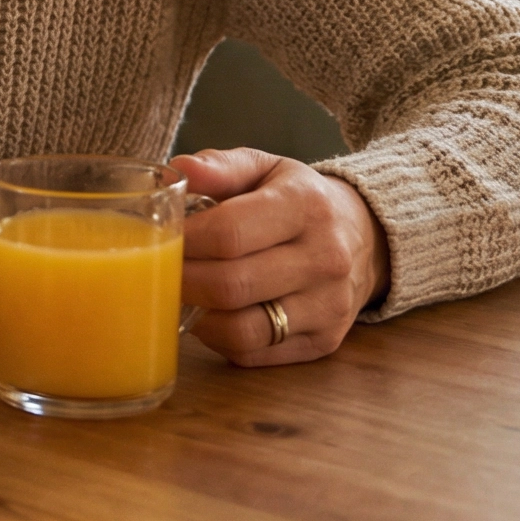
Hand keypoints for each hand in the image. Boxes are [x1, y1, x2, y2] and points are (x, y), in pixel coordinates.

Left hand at [168, 148, 387, 367]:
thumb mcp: (265, 168)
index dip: (183, 241)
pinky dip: (220, 338)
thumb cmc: (296, 199)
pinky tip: (212, 314)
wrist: (363, 237)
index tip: (156, 238)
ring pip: (242, 329)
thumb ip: (220, 166)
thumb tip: (179, 171)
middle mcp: (325, 259)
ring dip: (199, 316)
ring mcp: (328, 305)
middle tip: (157, 271)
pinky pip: (254, 353)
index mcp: (306, 206)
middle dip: (182, 281)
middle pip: (231, 285)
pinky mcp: (325, 341)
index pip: (229, 233)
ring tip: (182, 294)